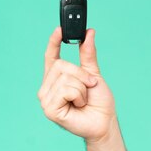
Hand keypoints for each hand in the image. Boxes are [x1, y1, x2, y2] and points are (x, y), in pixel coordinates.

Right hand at [37, 27, 116, 142]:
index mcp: (57, 78)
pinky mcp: (49, 109)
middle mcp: (48, 87)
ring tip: (83, 99)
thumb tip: (89, 32)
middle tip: (89, 86)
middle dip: (81, 75)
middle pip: (61, 65)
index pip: (51, 57)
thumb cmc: (99, 101)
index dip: (54, 42)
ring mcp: (46, 98)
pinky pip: (65, 90)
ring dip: (82, 87)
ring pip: (65, 78)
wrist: (104, 121)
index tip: (60, 29)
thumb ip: (88, 54)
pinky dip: (78, 96)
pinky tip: (79, 105)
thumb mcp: (94, 73)